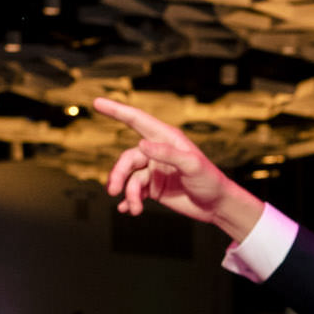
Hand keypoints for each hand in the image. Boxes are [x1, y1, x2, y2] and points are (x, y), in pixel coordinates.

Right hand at [95, 98, 266, 240]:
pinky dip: (128, 201)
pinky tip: (128, 210)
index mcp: (166, 139)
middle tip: (113, 191)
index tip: (97, 103)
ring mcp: (153, 171)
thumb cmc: (210, 180)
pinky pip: (133, 193)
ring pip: (129, 179)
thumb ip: (168, 153)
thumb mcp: (192, 165)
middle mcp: (156, 152)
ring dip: (128, 194)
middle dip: (119, 174)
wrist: (216, 206)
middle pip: (127, 158)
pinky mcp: (152, 189)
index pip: (137, 120)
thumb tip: (141, 144)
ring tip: (134, 209)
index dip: (116, 111)